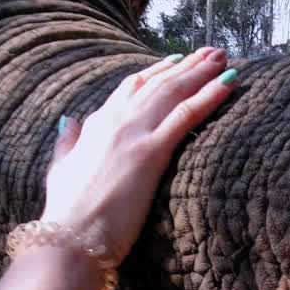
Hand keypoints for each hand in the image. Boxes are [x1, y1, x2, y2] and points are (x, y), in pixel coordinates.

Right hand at [40, 47, 237, 264]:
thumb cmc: (66, 212)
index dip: (156, 73)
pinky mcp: (151, 152)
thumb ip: (67, 142)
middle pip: (158, 83)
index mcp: (97, 124)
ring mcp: (134, 133)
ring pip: (174, 92)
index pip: (131, 87)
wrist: (69, 237)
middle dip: (187, 66)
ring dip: (202, 71)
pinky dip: (210, 95)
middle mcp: (117, 121)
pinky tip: (229, 83)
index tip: (177, 62)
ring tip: (223, 57)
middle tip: (212, 52)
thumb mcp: (60, 169)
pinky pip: (187, 115)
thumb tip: (69, 120)